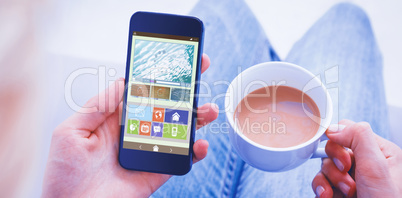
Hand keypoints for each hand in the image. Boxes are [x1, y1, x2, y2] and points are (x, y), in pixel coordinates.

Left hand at [42, 54, 217, 196]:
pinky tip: (199, 144)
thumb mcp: (70, 133)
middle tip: (199, 70)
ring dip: (196, 117)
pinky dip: (194, 152)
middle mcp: (135, 130)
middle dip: (184, 88)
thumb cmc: (64, 175)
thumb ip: (95, 107)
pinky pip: (181, 159)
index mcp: (114, 118)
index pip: (140, 90)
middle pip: (165, 105)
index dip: (156, 74)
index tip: (172, 59)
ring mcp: (148, 150)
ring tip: (208, 109)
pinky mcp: (157, 171)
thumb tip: (120, 83)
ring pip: (178, 129)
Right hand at [312, 120, 401, 196]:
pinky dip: (322, 189)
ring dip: (330, 180)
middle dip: (336, 165)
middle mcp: (365, 163)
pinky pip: (321, 182)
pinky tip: (328, 197)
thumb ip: (359, 138)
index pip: (350, 131)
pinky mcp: (339, 191)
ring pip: (325, 166)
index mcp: (380, 152)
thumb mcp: (377, 167)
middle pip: (334, 149)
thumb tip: (334, 127)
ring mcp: (351, 178)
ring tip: (346, 194)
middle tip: (347, 177)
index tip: (342, 156)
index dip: (340, 141)